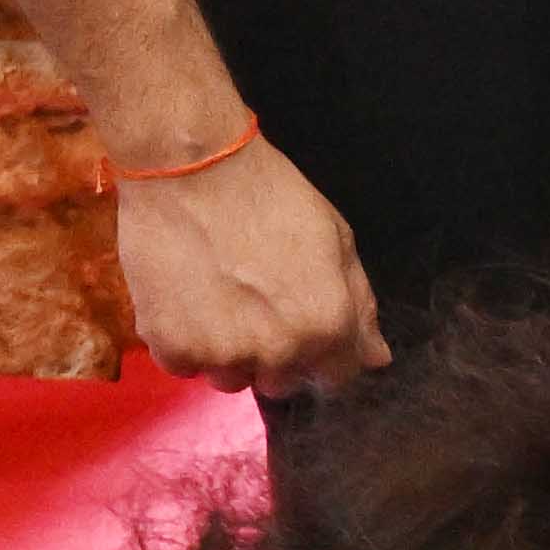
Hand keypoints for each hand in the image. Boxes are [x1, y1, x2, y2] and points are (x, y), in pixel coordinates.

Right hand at [110, 134, 388, 395]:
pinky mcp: (172, 347)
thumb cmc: (268, 194)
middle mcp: (279, 352)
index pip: (334, 377)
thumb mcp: (336, 239)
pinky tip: (183, 297)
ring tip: (214, 297)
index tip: (297, 324)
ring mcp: (223, 354)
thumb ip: (360, 305)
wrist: (190, 166)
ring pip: (229, 379)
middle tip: (250, 302)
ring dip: (225, 352)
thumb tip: (377, 358)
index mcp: (327, 327)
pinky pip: (183, 366)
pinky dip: (180, 341)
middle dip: (272, 353)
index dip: (319, 352)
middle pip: (280, 382)